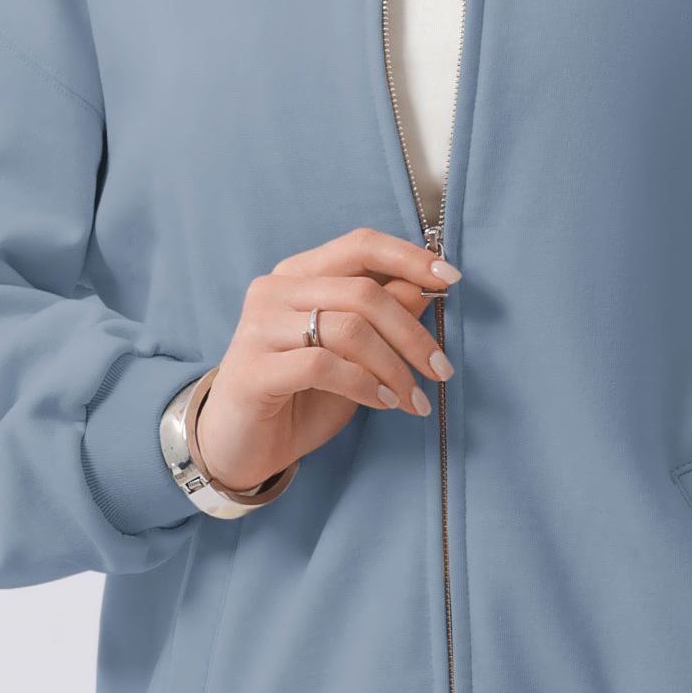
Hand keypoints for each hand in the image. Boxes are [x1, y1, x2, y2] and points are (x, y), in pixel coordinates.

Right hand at [189, 226, 461, 492]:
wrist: (240, 447)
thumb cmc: (300, 397)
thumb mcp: (353, 354)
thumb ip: (382, 316)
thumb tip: (425, 285)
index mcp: (299, 274)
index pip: (360, 245)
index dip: (409, 257)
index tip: (450, 277)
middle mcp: (275, 291)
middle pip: (363, 292)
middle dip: (413, 334)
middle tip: (441, 370)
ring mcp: (259, 328)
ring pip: (350, 328)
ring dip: (394, 366)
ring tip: (414, 397)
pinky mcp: (253, 369)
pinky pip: (324, 365)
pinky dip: (365, 384)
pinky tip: (383, 403)